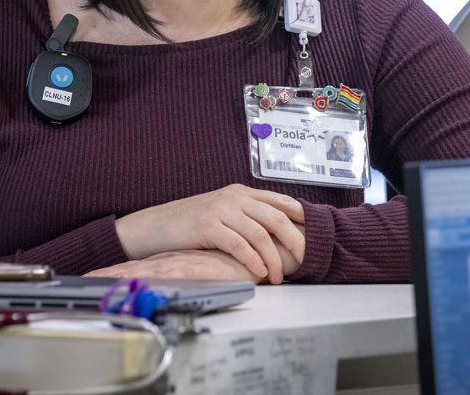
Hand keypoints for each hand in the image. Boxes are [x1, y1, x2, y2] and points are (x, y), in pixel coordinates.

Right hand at [114, 184, 304, 283]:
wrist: (155, 226)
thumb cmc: (190, 224)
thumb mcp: (222, 212)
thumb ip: (245, 216)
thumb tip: (275, 233)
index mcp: (241, 192)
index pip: (279, 201)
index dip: (299, 216)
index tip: (313, 233)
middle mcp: (234, 197)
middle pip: (276, 218)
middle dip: (294, 240)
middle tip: (303, 260)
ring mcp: (221, 210)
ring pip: (259, 233)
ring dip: (272, 258)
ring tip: (277, 276)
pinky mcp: (208, 226)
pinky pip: (238, 244)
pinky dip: (253, 260)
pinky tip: (259, 272)